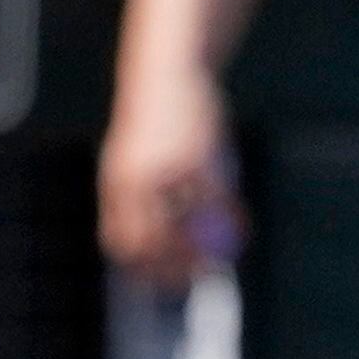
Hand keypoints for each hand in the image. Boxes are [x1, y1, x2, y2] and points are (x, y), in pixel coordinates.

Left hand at [97, 55, 237, 289]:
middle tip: (194, 282)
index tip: (157, 282)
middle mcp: (135, 183)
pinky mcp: (196, 160)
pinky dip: (230, 219)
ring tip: (219, 262)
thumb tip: (154, 232)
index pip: (120, 240)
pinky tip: (241, 225)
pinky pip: (215, 202)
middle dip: (172, 269)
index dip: (138, 267)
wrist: (164, 76)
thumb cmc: (152, 121)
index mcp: (116, 185)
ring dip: (204, 251)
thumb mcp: (133, 159)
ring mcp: (165, 173)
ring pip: (186, 227)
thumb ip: (139, 194)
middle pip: (151, 243)